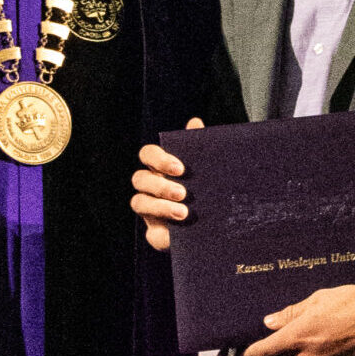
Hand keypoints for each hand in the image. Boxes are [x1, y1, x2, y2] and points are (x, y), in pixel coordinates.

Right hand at [130, 117, 203, 249]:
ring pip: (138, 202)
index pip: (148, 155)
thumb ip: (198, 147)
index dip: (159, 159)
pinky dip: (163, 232)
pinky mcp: (155, 233)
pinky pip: (151, 233)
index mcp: (160, 168)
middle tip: (183, 192)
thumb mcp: (205, 169)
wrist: (216, 225)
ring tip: (183, 213)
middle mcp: (150, 187)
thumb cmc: (206, 191)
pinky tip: (178, 231)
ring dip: (159, 206)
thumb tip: (195, 122)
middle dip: (159, 185)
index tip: (180, 168)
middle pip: (139, 178)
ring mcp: (149, 210)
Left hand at [241, 284, 354, 355]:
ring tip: (333, 329)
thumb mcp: (317, 300)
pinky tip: (344, 340)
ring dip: (315, 349)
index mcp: (298, 336)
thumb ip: (291, 313)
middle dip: (295, 342)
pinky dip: (332, 355)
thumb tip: (269, 322)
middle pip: (292, 353)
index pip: (268, 349)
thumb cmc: (349, 302)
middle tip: (312, 323)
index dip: (255, 352)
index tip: (246, 354)